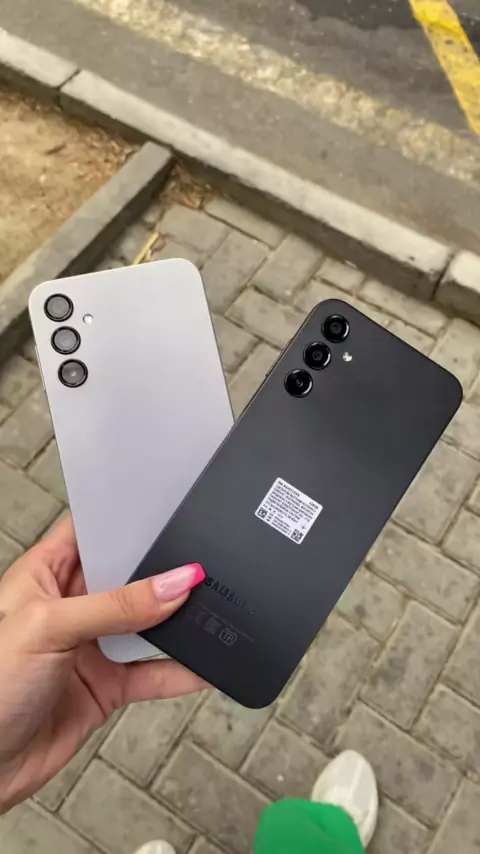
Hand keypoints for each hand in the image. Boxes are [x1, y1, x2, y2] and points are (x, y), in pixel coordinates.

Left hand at [0, 516, 205, 812]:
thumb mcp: (49, 628)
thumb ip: (115, 606)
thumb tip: (174, 582)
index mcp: (46, 574)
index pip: (93, 531)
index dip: (126, 519)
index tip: (167, 510)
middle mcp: (72, 606)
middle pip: (129, 576)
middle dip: (162, 570)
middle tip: (201, 563)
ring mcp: (92, 646)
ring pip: (147, 624)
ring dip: (177, 621)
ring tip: (212, 607)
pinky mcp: (107, 685)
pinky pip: (153, 673)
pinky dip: (181, 671)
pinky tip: (205, 663)